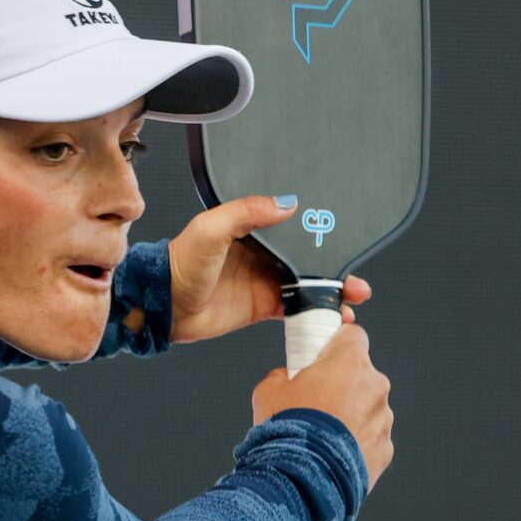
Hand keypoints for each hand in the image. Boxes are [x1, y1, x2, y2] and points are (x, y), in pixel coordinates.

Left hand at [168, 195, 372, 344]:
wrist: (163, 306)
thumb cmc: (178, 264)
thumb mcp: (210, 228)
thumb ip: (246, 213)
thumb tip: (286, 203)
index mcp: (252, 228)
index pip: (295, 225)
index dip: (321, 230)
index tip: (346, 234)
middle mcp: (263, 253)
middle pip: (309, 256)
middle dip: (336, 263)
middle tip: (356, 273)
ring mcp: (264, 280)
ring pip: (309, 283)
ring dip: (332, 290)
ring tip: (354, 296)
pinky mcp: (262, 306)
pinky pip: (296, 308)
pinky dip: (317, 312)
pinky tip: (334, 316)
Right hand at [251, 319, 392, 484]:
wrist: (301, 477)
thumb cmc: (286, 429)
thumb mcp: (268, 390)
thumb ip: (282, 374)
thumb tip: (286, 377)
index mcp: (350, 361)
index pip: (353, 335)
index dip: (335, 344)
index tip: (321, 356)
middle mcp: (374, 385)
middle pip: (360, 375)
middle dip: (341, 385)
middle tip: (314, 402)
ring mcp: (383, 418)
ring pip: (367, 408)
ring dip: (350, 416)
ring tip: (321, 435)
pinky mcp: (385, 448)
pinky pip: (370, 438)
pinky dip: (355, 443)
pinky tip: (331, 454)